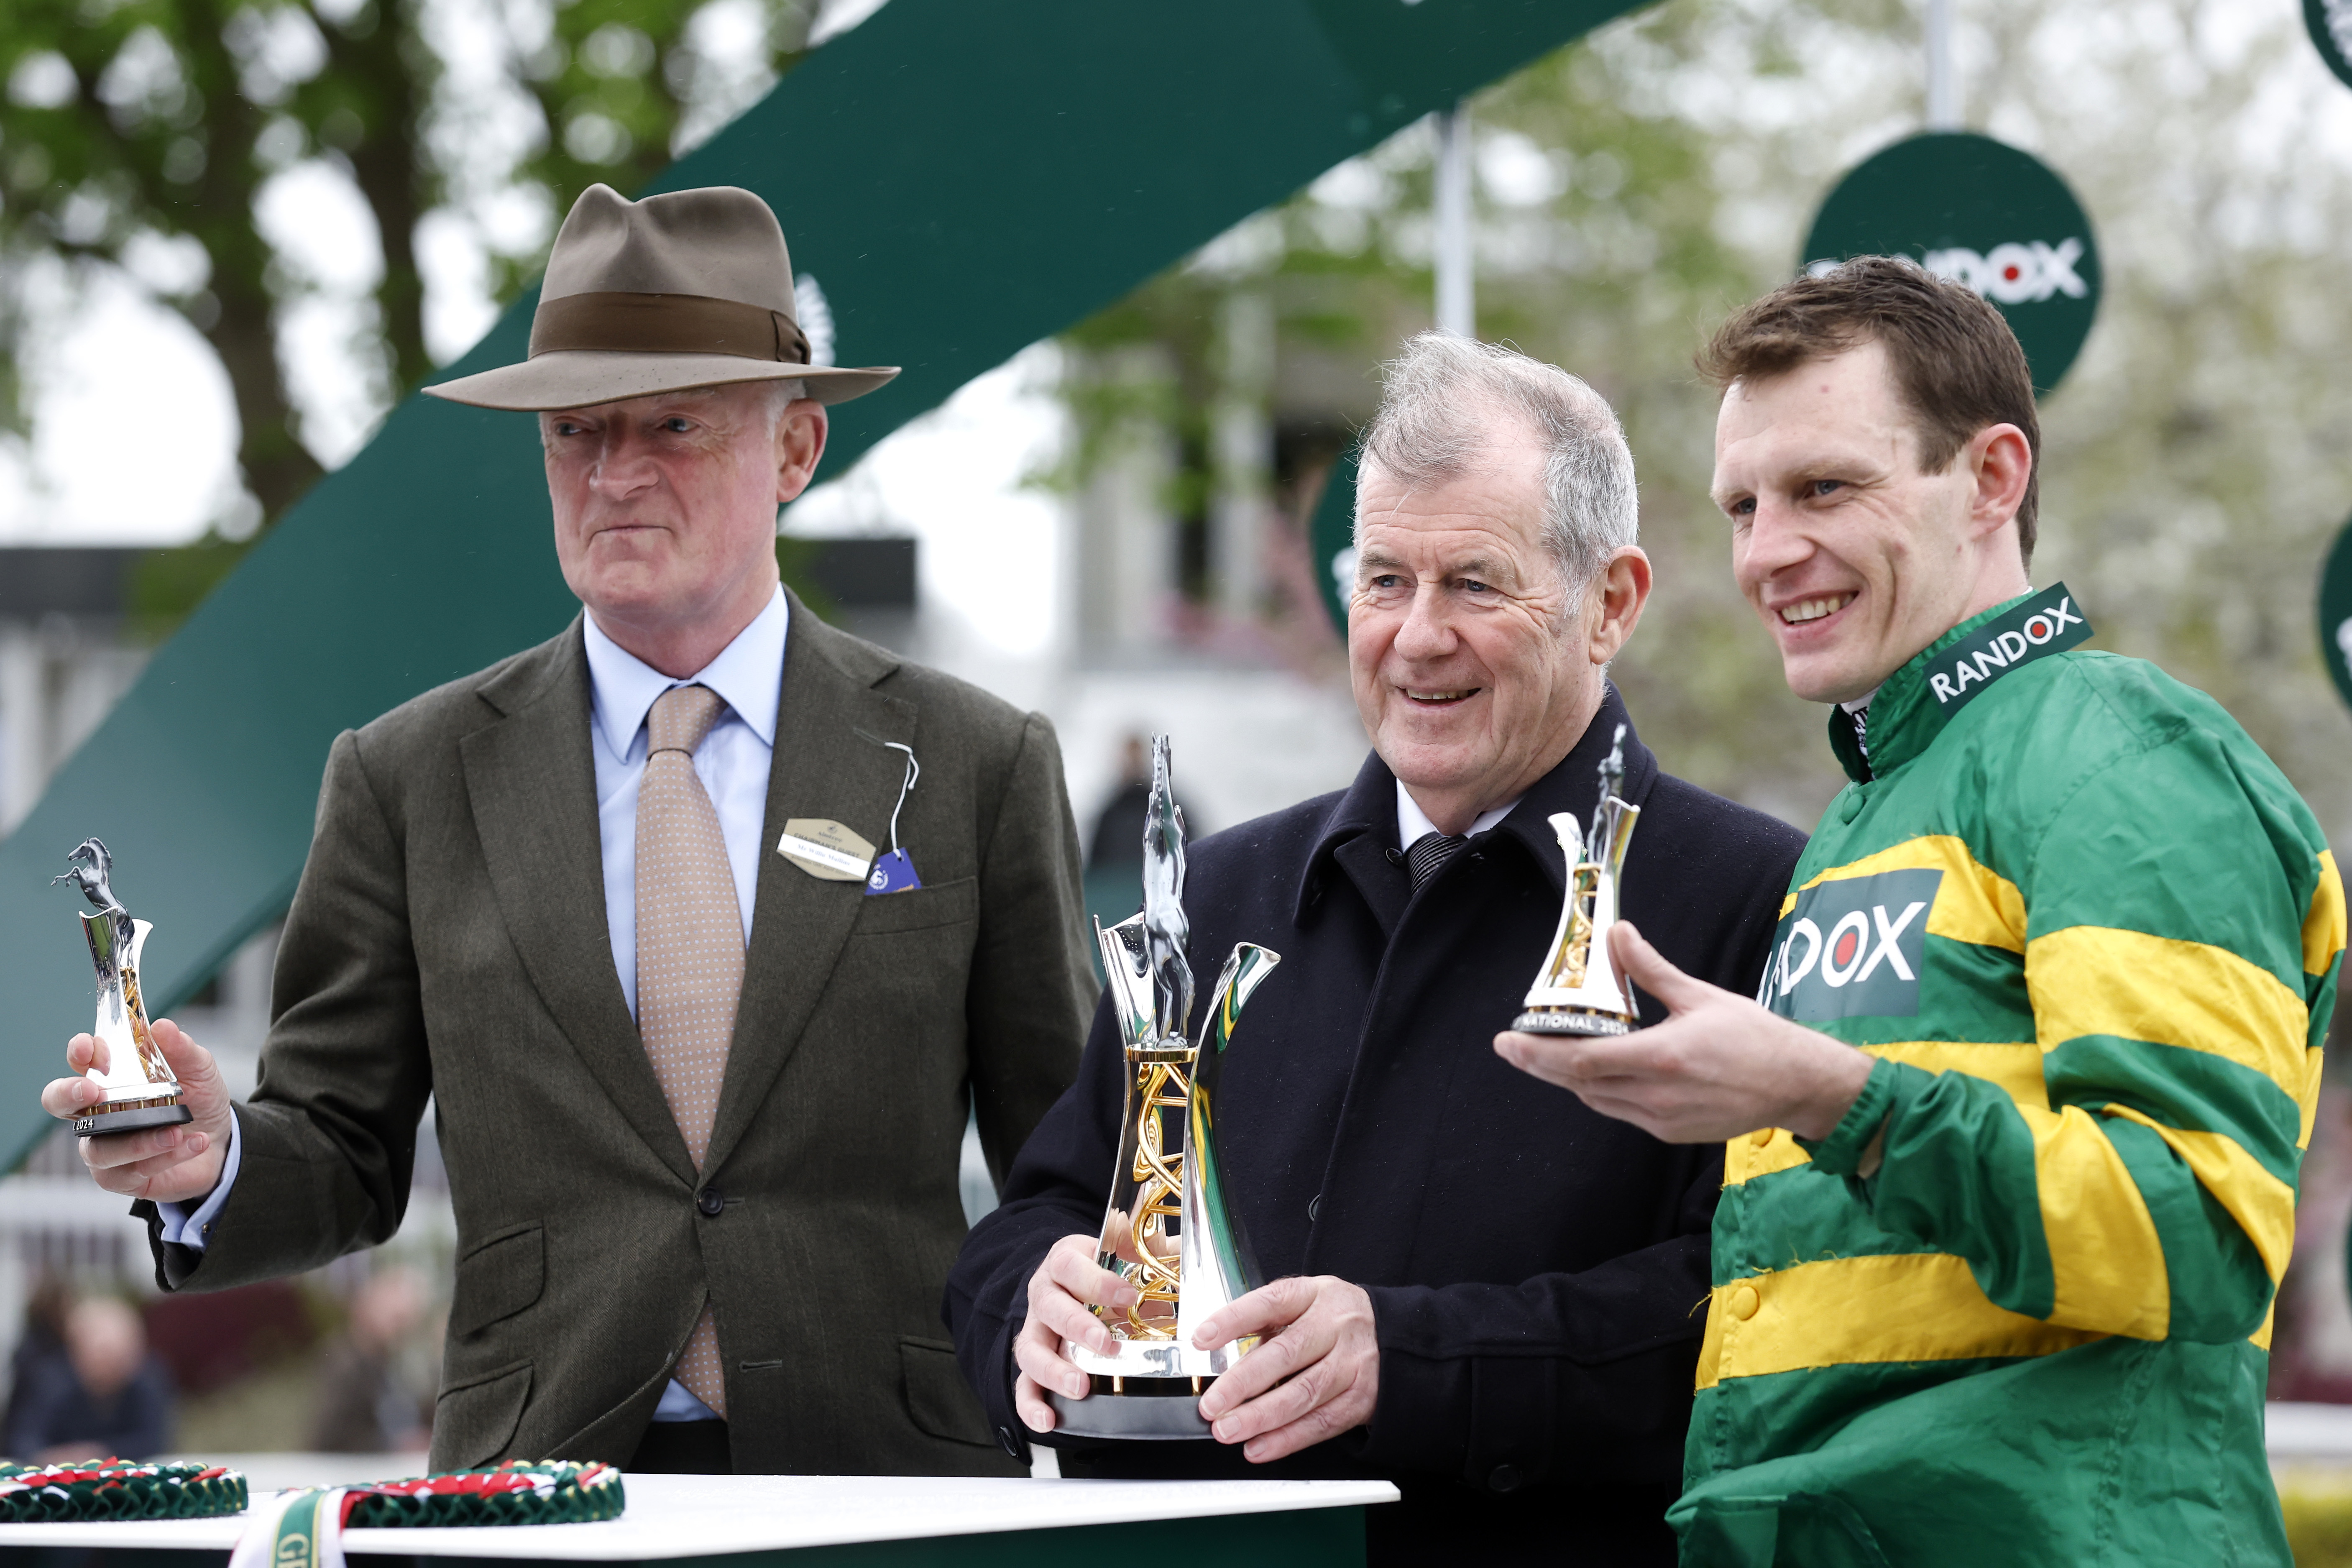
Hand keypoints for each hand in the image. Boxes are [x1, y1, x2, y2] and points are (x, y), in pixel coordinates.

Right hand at [41, 1019, 234, 1203]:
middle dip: (69, 1093)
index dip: (79, 1052)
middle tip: (94, 1091)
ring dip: (139, 1140)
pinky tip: (193, 1143)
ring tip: (174, 1131)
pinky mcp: (121, 1177)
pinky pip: (131, 1170)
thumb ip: (181, 1049)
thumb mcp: (199, 1070)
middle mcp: (98, 1113)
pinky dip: (165, 1156)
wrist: (222, 1142)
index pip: (81, 1061)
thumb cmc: (198, 1101)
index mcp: (110, 1079)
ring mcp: (105, 1146)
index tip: (89, 1048)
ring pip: (100, 1148)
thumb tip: (162, 1027)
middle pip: (59, 1102)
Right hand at [1013, 1233, 1138, 1433]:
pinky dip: (1031, 1404)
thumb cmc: (1104, 1270)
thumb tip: (1182, 1248)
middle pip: (1050, 1307)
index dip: (1097, 1281)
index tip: (1128, 1295)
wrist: (1074, 1283)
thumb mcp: (1125, 1252)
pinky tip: (1047, 1420)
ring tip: (1079, 1387)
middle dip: (1077, 1326)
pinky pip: (1023, 1384)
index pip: (1070, 1265)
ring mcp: (1035, 1329)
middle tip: (1105, 1345)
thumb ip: (1149, 1248)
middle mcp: (1044, 1294)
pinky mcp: (1033, 1361)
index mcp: (1065, 1261)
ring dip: (1053, 1370)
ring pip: (1030, 1349)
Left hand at [1192, 1275, 1377, 1462]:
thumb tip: (1221, 1360)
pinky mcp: (1362, 1397)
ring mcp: (1353, 1362)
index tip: (1201, 1339)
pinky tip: (1259, 1447)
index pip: (1270, 1302)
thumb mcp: (1304, 1305)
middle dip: (1244, 1383)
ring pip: (1304, 1393)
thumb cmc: (1334, 1319)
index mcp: (1314, 1294)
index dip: (1234, 1320)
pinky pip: (1322, 1422)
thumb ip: (1266, 1328)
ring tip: (1228, 1431)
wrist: (1397, 1336)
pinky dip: (1288, 1439)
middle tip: (1213, 1405)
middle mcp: (1336, 1325)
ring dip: (1261, 1417)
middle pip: (1287, 1353)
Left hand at [1493, 920, 1874, 1143]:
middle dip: (1539, 1064)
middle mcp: (1656, 1095)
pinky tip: (1592, 1069)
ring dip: (1568, 1077)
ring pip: (1596, 1099)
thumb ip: (1651, 969)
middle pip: (1579, 1083)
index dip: (1540, 1053)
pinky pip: (1620, 1111)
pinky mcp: (1670, 1131)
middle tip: (1509, 1047)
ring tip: (1545, 1053)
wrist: (1797, 1085)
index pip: (1583, 1060)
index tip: (1509, 1040)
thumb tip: (1617, 935)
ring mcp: (1662, 1119)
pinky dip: (1598, 1090)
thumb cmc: (1754, 1037)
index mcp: (1662, 1058)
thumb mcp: (1701, 996)